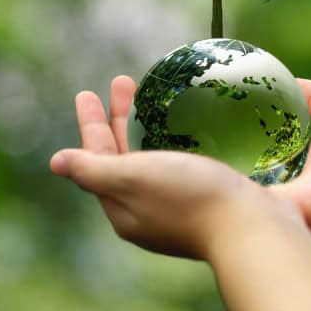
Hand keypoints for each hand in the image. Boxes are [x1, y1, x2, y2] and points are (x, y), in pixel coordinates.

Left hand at [50, 76, 297, 259]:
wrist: (254, 229)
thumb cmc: (189, 197)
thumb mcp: (132, 178)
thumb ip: (93, 169)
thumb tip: (55, 162)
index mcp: (124, 207)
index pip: (97, 159)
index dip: (91, 125)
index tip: (87, 92)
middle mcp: (149, 211)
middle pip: (125, 157)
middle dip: (120, 119)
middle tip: (122, 81)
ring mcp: (180, 208)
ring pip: (154, 160)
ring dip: (148, 126)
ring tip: (152, 96)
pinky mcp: (211, 201)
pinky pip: (181, 165)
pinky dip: (174, 141)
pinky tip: (188, 127)